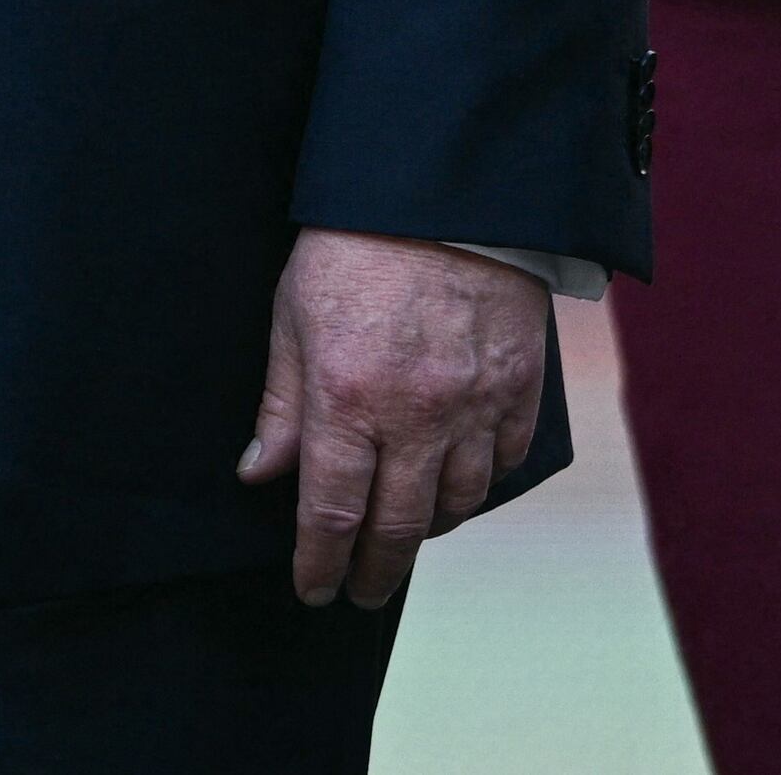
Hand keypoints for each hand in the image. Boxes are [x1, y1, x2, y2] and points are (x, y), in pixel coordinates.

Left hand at [237, 231, 552, 608]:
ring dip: (428, 529)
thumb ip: (282, 403)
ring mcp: (475, 405)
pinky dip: (481, 482)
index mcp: (348, 399)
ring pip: (457, 503)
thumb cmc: (353, 243)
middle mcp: (416, 416)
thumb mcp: (292, 314)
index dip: (319, 562)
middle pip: (399, 528)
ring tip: (405, 534)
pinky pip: (505, 461)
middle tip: (360, 590)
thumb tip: (260, 473)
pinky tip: (459, 480)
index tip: (312, 588)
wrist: (444, 190)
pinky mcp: (520, 387)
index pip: (331, 513)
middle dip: (374, 571)